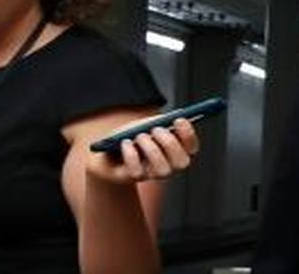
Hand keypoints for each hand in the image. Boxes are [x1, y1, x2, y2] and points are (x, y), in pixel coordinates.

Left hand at [85, 118, 199, 183]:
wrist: (106, 149)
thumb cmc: (130, 135)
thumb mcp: (144, 125)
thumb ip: (157, 123)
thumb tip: (167, 121)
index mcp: (175, 150)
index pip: (192, 147)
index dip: (188, 134)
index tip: (178, 120)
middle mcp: (168, 166)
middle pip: (181, 162)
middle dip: (170, 144)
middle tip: (155, 129)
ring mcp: (152, 174)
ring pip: (162, 170)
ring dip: (151, 149)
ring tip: (139, 136)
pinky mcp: (134, 178)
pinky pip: (137, 171)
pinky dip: (131, 154)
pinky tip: (125, 143)